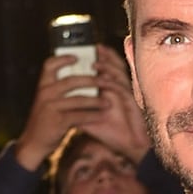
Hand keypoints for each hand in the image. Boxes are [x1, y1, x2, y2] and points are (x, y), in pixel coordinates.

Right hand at [12, 54, 114, 170]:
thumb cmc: (44, 121)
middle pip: (71, 80)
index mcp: (42, 86)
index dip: (63, 59)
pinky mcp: (58, 121)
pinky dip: (93, 116)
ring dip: (96, 101)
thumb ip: (57, 91)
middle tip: (106, 81)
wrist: (33, 144)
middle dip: (92, 80)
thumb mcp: (45, 102)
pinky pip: (80, 116)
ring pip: (79, 99)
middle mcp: (45, 94)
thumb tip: (80, 78)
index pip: (49, 65)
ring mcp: (51, 107)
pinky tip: (102, 116)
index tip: (77, 57)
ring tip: (108, 102)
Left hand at [85, 47, 152, 163]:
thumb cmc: (112, 133)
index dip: (103, 58)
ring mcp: (127, 96)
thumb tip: (60, 108)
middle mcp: (121, 91)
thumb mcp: (91, 120)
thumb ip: (78, 112)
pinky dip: (112, 83)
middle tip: (96, 47)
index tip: (90, 51)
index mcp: (113, 92)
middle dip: (107, 56)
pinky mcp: (132, 104)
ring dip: (108, 67)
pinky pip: (121, 90)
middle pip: (116, 67)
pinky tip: (103, 79)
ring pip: (119, 76)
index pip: (108, 70)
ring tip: (95, 62)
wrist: (128, 146)